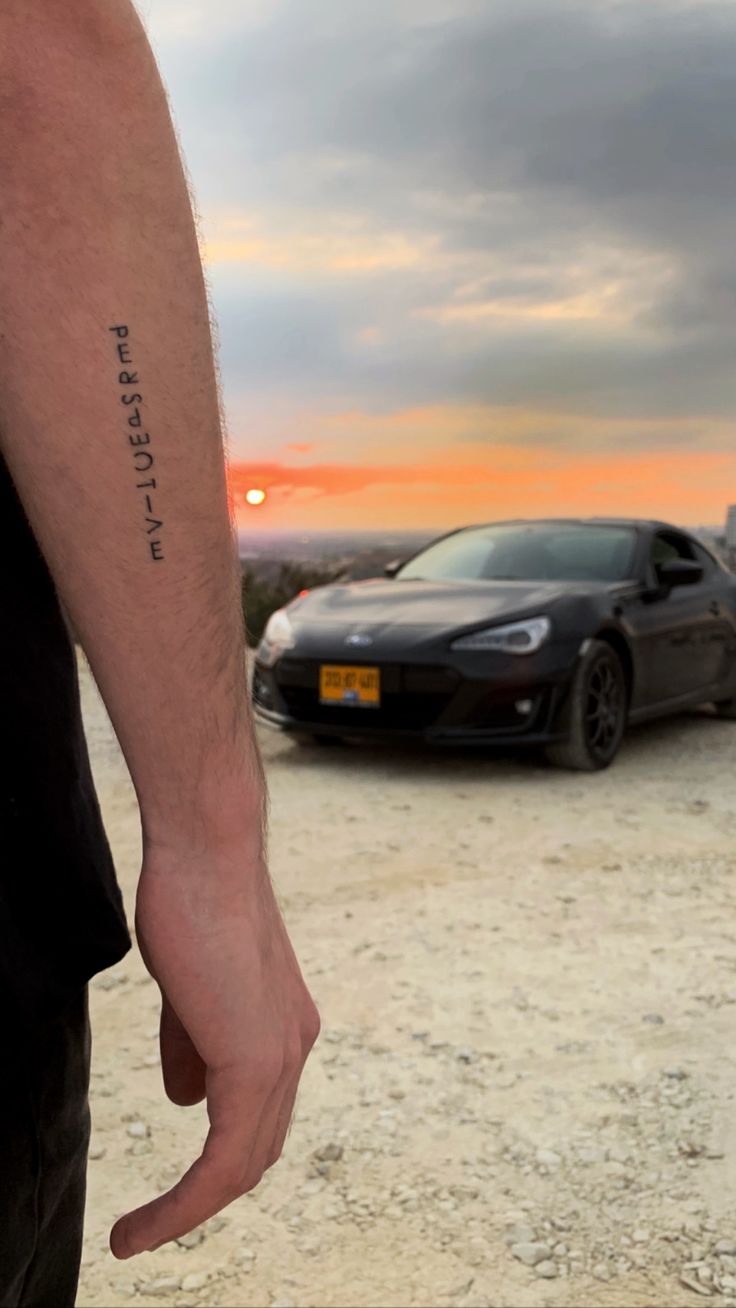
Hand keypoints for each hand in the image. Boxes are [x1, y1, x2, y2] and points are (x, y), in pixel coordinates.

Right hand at [109, 841, 319, 1257]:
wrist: (206, 856)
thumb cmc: (193, 905)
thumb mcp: (191, 990)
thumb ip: (192, 1046)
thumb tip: (184, 1100)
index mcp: (283, 1027)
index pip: (257, 1113)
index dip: (216, 1156)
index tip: (168, 1186)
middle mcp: (294, 1047)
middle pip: (257, 1148)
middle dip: (205, 1192)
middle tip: (149, 1223)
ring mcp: (281, 1057)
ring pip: (243, 1165)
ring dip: (188, 1212)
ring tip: (135, 1237)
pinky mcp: (255, 1063)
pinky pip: (224, 1161)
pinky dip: (184, 1204)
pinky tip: (143, 1225)